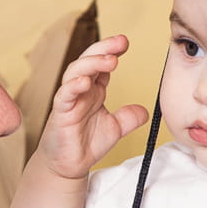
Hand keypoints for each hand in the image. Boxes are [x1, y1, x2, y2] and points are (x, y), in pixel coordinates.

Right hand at [36, 35, 149, 180]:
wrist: (69, 166)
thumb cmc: (85, 143)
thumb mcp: (116, 129)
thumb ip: (129, 117)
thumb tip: (146, 111)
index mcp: (94, 90)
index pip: (102, 63)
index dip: (112, 50)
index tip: (125, 43)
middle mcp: (81, 90)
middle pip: (89, 60)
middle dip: (104, 49)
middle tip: (121, 42)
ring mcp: (69, 100)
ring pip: (75, 72)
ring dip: (92, 63)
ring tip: (110, 60)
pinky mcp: (60, 114)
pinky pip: (64, 96)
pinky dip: (73, 86)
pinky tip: (85, 82)